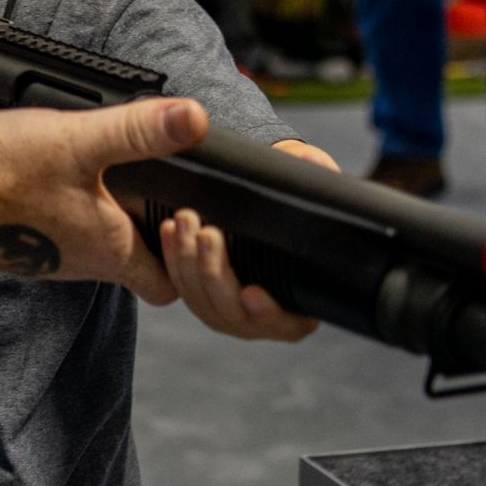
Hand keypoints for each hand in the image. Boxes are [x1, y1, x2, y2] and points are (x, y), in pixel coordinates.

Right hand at [0, 97, 209, 304]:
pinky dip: (59, 216)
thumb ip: (139, 130)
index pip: (164, 284)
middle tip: (150, 194)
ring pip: (87, 250)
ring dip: (100, 223)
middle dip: (144, 236)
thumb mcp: (80, 140)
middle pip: (127, 265)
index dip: (183, 260)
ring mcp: (39, 257)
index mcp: (106, 248)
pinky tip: (49, 182)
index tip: (185, 223)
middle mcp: (75, 263)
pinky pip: (48, 238)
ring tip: (102, 182)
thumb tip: (195, 119)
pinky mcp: (9, 244)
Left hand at [158, 139, 335, 340]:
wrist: (262, 214)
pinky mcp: (201, 296)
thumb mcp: (306, 187)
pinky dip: (173, 258)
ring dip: (187, 262)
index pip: (286, 324)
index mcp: (301, 306)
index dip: (266, 312)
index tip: (251, 292)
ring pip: (200, 301)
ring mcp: (227, 311)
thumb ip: (315, 175)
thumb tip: (316, 162)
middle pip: (232, 311)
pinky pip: (181, 286)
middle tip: (208, 234)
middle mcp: (262, 317)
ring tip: (184, 220)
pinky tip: (168, 228)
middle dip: (214, 271)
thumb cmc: (293, 204)